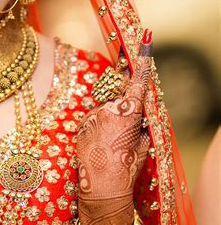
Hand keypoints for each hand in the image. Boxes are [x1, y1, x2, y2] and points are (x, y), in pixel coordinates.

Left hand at [76, 31, 152, 224]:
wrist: (100, 187)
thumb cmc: (127, 168)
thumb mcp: (143, 146)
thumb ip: (143, 126)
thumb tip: (140, 117)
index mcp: (128, 112)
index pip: (138, 81)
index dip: (143, 60)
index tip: (146, 37)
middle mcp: (108, 108)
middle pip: (119, 99)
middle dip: (123, 111)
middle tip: (122, 137)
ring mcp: (91, 115)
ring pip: (104, 111)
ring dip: (108, 123)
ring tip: (108, 147)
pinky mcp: (80, 124)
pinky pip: (92, 121)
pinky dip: (97, 130)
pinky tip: (98, 148)